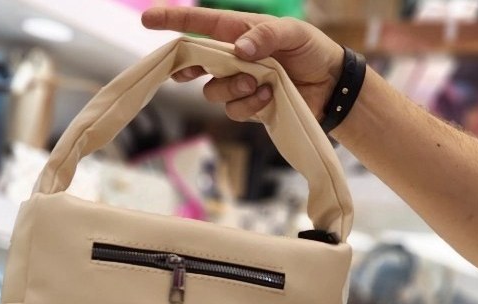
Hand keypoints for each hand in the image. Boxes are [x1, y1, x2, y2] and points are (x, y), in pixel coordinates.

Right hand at [142, 6, 343, 120]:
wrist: (330, 87)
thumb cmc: (312, 51)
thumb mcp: (295, 34)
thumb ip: (266, 36)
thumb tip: (240, 50)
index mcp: (240, 32)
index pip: (201, 24)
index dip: (173, 20)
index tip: (147, 20)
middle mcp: (234, 58)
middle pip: (195, 62)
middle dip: (189, 68)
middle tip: (186, 72)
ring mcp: (238, 83)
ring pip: (213, 91)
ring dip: (232, 88)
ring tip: (259, 83)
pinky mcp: (247, 106)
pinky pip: (233, 110)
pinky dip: (248, 105)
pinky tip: (268, 96)